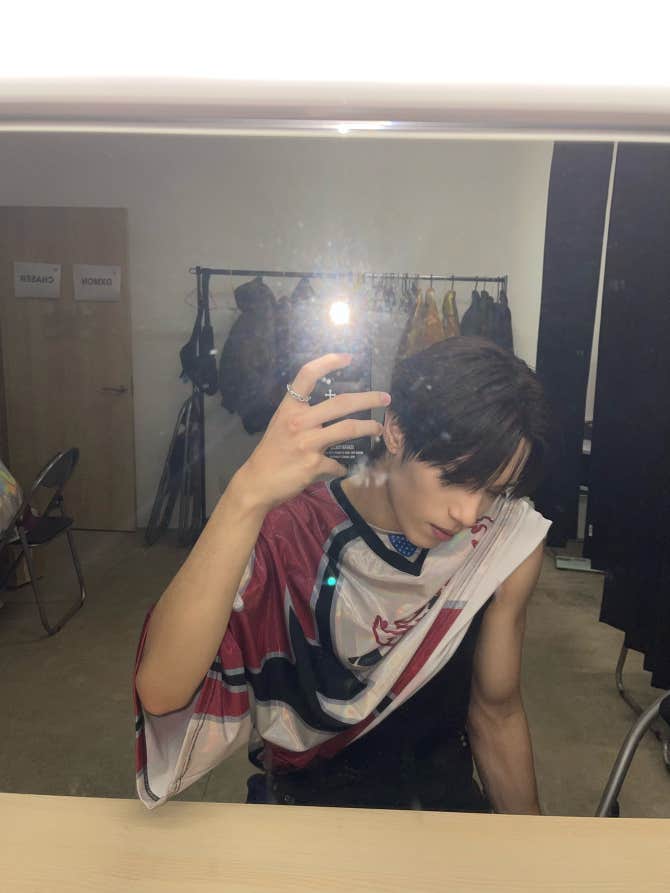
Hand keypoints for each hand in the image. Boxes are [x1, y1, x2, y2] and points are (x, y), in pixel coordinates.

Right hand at [236, 354, 389, 512]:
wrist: (257, 482)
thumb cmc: (270, 452)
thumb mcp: (281, 425)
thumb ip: (302, 415)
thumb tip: (330, 410)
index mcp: (289, 408)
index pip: (307, 375)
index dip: (328, 362)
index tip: (348, 357)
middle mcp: (299, 422)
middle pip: (340, 403)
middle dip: (367, 398)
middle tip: (385, 398)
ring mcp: (307, 443)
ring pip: (347, 428)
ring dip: (368, 427)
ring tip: (377, 428)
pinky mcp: (314, 464)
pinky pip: (337, 463)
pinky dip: (342, 466)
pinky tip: (343, 468)